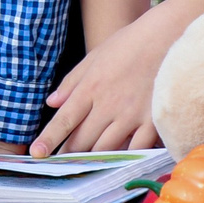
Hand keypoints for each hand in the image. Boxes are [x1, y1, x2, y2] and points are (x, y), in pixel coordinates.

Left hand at [30, 12, 179, 156]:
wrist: (167, 35)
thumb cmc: (130, 43)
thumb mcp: (95, 56)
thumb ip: (72, 81)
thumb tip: (51, 103)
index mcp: (91, 87)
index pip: (64, 119)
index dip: (49, 139)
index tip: (36, 153)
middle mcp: (108, 104)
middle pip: (82, 140)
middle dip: (69, 154)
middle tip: (62, 163)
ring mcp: (131, 114)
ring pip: (106, 149)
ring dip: (93, 159)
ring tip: (86, 167)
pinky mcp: (153, 120)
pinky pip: (136, 149)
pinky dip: (126, 158)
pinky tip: (119, 163)